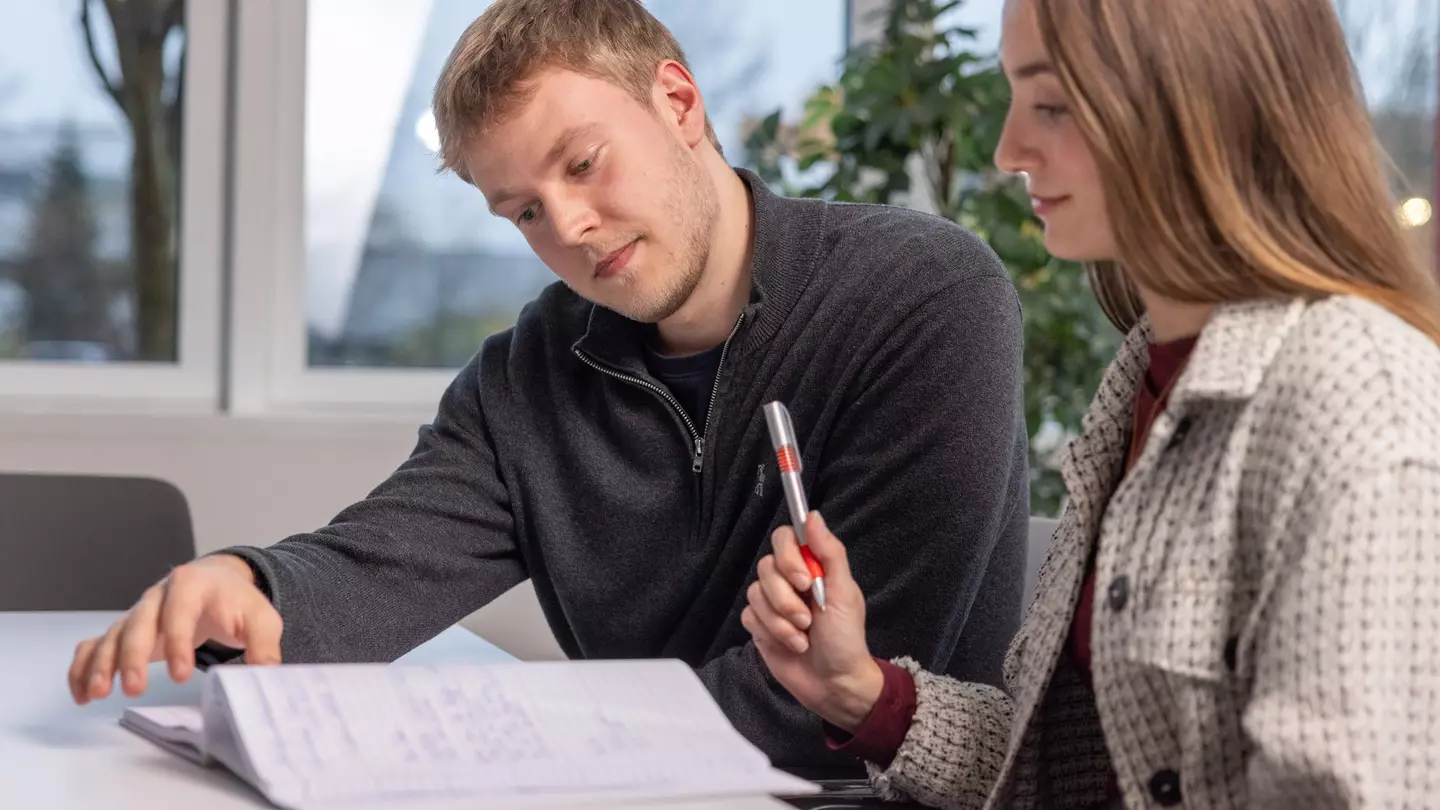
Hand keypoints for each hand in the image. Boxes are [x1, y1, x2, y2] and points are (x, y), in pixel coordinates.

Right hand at [68, 554, 281, 703]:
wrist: (216, 583)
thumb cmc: (236, 603)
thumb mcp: (260, 618)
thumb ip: (264, 644)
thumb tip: (266, 674)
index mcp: (192, 585)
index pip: (180, 613)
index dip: (178, 643)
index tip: (181, 674)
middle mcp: (157, 596)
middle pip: (138, 623)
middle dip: (132, 657)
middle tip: (134, 689)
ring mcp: (137, 613)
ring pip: (112, 636)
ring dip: (101, 664)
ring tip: (98, 694)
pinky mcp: (125, 630)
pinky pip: (94, 645)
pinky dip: (83, 667)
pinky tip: (83, 693)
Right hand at [741, 511, 882, 732]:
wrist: (834, 684)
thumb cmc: (846, 639)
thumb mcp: (845, 593)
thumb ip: (830, 553)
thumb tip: (813, 516)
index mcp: (812, 567)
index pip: (784, 538)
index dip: (788, 557)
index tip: (804, 581)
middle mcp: (789, 580)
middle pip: (766, 567)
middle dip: (786, 598)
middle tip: (808, 619)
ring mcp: (772, 603)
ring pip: (755, 593)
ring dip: (781, 621)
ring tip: (803, 638)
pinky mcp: (759, 625)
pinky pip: (749, 616)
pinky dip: (771, 632)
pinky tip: (791, 645)